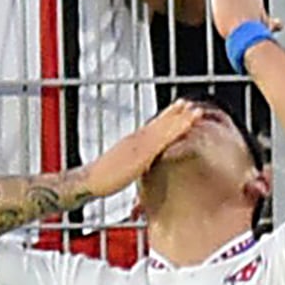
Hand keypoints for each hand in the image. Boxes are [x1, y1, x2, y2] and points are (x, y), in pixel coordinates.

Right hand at [83, 99, 202, 194]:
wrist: (88, 181)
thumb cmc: (102, 179)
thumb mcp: (120, 168)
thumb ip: (131, 163)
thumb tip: (137, 166)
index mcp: (131, 142)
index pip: (151, 127)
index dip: (164, 117)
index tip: (176, 109)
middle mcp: (136, 139)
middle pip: (159, 123)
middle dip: (175, 113)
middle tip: (189, 103)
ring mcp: (139, 145)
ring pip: (164, 129)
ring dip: (181, 119)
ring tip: (196, 110)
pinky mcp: (143, 155)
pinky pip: (164, 142)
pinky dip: (176, 132)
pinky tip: (188, 127)